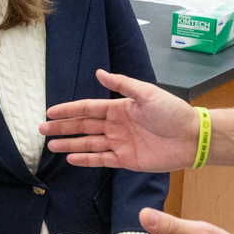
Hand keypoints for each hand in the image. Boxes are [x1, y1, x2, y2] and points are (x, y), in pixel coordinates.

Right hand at [40, 68, 201, 171]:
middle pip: (83, 127)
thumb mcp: (147, 93)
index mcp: (119, 108)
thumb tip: (99, 73)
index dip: (68, 110)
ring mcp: (120, 143)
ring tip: (51, 146)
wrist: (191, 137)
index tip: (50, 112)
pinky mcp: (126, 160)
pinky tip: (72, 158)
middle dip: (62, 128)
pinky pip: (101, 159)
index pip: (87, 109)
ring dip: (70, 144)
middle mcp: (116, 126)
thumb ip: (122, 84)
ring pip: (88, 144)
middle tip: (42, 130)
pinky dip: (86, 159)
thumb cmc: (172, 112)